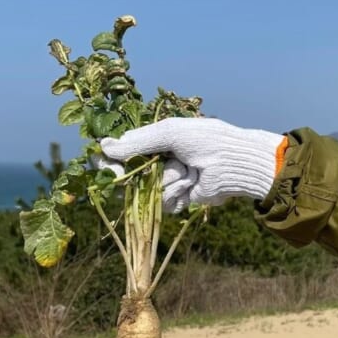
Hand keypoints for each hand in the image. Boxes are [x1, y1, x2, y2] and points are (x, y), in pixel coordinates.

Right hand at [100, 118, 284, 212]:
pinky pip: (163, 204)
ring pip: (146, 191)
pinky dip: (175, 194)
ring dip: (167, 180)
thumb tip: (104, 146)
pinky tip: (191, 184)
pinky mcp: (177, 201)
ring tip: (188, 170)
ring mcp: (166, 183)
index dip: (110, 161)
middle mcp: (156, 163)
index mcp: (153, 142)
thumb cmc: (205, 140)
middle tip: (131, 176)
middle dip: (130, 176)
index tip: (105, 165)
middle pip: (126, 177)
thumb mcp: (169, 133)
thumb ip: (137, 142)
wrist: (234, 164)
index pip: (120, 153)